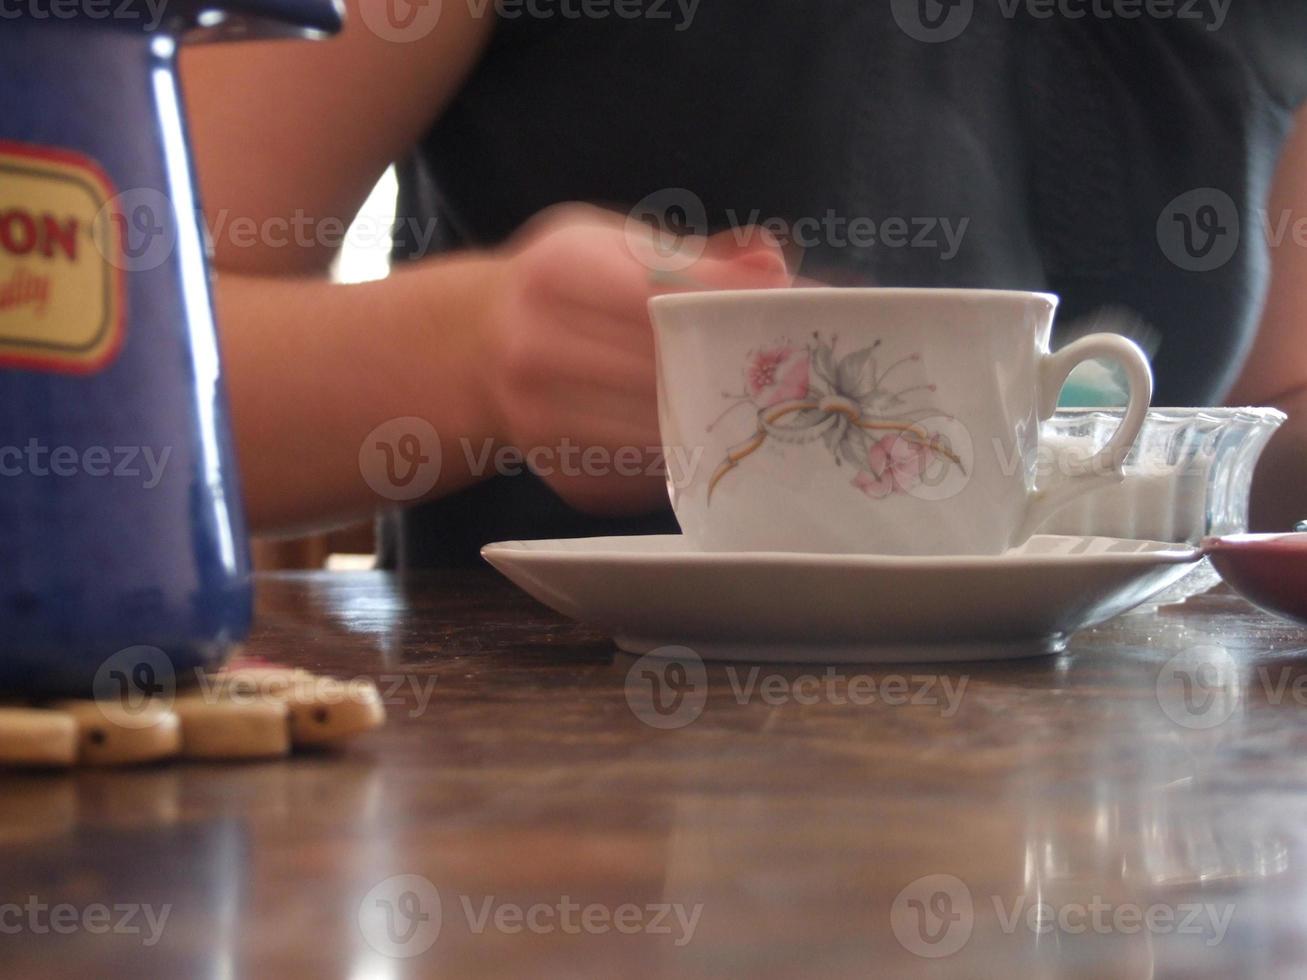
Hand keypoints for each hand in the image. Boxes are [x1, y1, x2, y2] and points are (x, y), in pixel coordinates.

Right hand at [479, 204, 791, 515]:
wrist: (470, 350)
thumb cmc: (558, 287)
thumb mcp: (607, 244)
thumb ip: (693, 256)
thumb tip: (774, 263)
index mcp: (557, 277)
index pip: (662, 298)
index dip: (730, 309)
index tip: (791, 313)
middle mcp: (538, 351)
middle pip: (667, 372)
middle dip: (735, 369)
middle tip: (801, 370)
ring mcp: (543, 423)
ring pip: (663, 431)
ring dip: (719, 421)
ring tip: (769, 406)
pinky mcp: (566, 476)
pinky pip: (649, 475)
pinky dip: (687, 458)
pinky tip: (710, 437)